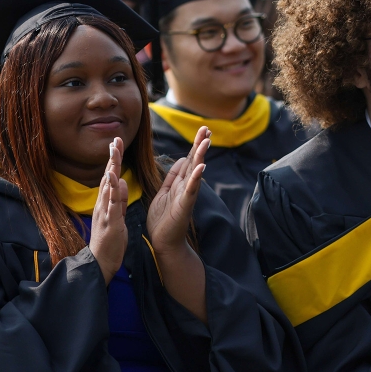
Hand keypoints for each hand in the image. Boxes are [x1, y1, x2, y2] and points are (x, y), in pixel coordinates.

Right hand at [90, 137, 128, 285]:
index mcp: (106, 202)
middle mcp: (103, 203)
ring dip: (111, 168)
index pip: (110, 177)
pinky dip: (113, 190)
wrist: (101, 263)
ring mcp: (105, 212)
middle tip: (115, 139)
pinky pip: (111, 203)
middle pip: (108, 176)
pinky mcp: (110, 221)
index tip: (117, 143)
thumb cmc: (110, 240)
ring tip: (115, 151)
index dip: (114, 160)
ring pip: (108, 186)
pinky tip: (115, 178)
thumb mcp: (117, 216)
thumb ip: (120, 199)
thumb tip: (123, 181)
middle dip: (112, 158)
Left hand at [147, 126, 209, 250]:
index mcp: (179, 183)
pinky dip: (196, 178)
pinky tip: (201, 167)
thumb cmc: (163, 220)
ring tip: (206, 141)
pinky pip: (191, 189)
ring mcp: (186, 195)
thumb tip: (183, 159)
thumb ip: (173, 176)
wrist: (163, 243)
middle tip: (207, 128)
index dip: (195, 145)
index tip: (203, 130)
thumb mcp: (165, 192)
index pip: (189, 159)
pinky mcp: (184, 205)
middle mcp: (186, 187)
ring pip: (195, 172)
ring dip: (201, 156)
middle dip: (200, 145)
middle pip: (194, 161)